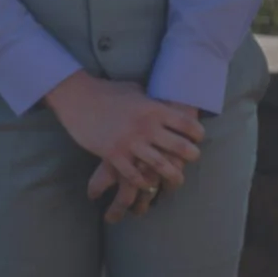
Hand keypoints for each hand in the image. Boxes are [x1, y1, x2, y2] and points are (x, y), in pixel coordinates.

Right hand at [45, 74, 200, 221]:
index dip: (197, 133)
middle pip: (179, 147)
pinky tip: (149, 185)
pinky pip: (134, 175)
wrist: (78, 98)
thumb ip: (153, 101)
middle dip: (192, 155)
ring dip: (173, 175)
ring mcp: (129, 142)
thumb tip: (167, 103)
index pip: (186, 124)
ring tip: (178, 179)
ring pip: (160, 165)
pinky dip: (144, 182)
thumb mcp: (137, 91)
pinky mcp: (112, 154)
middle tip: (195, 158)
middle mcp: (146, 127)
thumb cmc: (108, 91)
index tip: (199, 138)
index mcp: (154, 109)